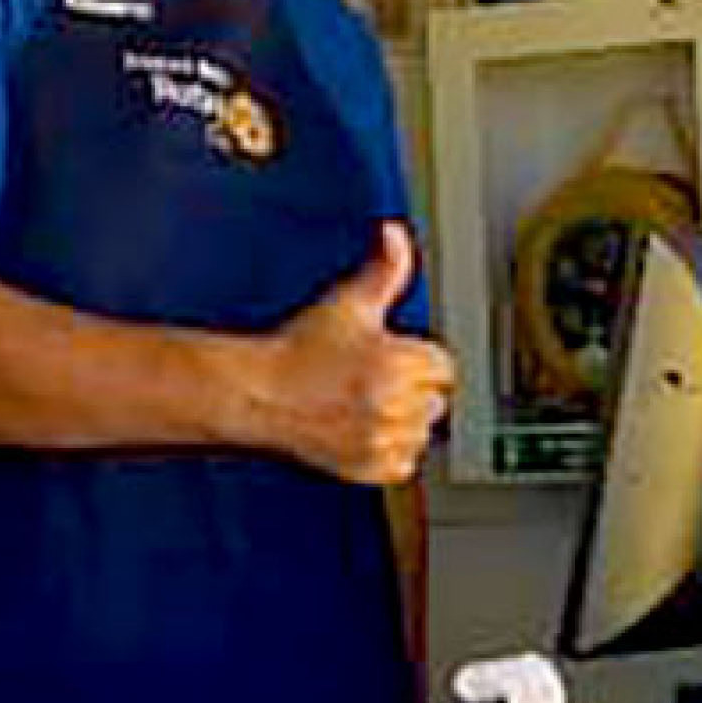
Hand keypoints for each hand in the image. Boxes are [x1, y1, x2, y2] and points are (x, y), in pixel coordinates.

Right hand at [256, 223, 453, 483]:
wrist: (258, 393)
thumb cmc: (299, 348)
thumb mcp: (347, 302)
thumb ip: (385, 270)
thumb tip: (396, 234)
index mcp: (396, 361)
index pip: (443, 367)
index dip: (419, 360)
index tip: (393, 359)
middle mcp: (391, 403)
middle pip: (436, 401)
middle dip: (412, 391)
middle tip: (372, 381)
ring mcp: (380, 439)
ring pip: (422, 434)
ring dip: (403, 423)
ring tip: (363, 405)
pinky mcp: (368, 468)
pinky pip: (404, 465)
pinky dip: (388, 451)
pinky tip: (360, 430)